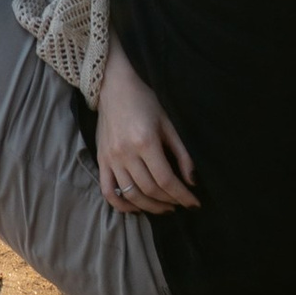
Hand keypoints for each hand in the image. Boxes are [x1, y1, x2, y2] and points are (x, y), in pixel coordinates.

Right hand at [94, 43, 198, 214]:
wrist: (113, 87)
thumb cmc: (144, 101)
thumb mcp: (168, 123)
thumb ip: (182, 153)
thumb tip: (192, 181)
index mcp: (145, 142)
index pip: (166, 179)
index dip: (182, 195)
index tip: (194, 203)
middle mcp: (125, 153)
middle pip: (149, 189)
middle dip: (169, 201)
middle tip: (180, 203)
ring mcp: (111, 158)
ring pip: (130, 195)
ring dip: (150, 207)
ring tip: (164, 207)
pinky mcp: (101, 160)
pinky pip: (108, 192)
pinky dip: (122, 205)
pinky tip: (137, 207)